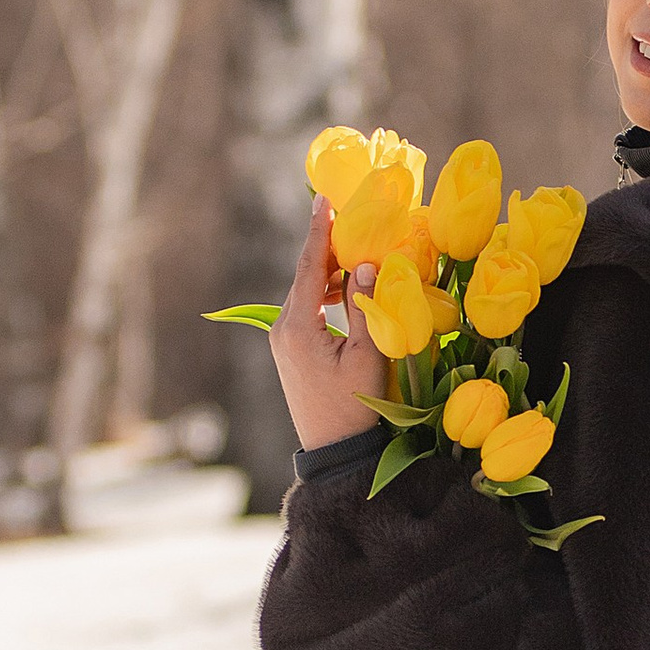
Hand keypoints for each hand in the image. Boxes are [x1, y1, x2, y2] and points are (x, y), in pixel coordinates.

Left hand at [271, 200, 388, 448]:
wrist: (334, 452)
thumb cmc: (356, 407)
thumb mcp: (368, 356)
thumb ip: (366, 307)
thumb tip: (365, 264)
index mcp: (297, 326)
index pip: (309, 267)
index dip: (318, 230)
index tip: (323, 198)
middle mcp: (282, 328)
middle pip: (305, 274)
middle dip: (328, 245)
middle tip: (351, 216)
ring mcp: (282, 339)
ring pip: (306, 291)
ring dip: (331, 272)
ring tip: (359, 252)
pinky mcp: (289, 349)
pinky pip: (307, 308)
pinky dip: (327, 293)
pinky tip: (349, 289)